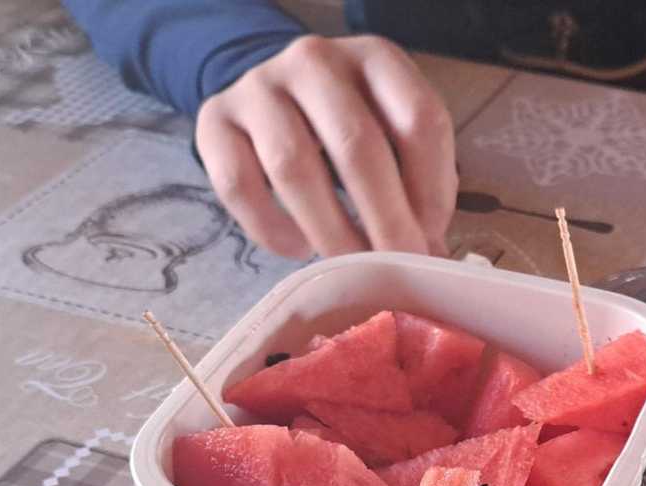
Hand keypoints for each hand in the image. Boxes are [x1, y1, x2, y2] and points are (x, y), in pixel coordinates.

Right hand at [195, 35, 456, 259]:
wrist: (273, 95)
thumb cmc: (346, 124)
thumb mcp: (391, 132)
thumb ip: (415, 180)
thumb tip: (428, 257)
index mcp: (375, 57)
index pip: (418, 121)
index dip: (432, 190)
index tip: (430, 236)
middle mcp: (315, 60)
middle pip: (356, 146)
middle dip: (384, 220)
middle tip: (395, 267)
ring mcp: (258, 86)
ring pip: (293, 167)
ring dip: (329, 231)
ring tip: (349, 267)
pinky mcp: (214, 119)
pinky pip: (239, 184)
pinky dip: (272, 229)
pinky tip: (298, 248)